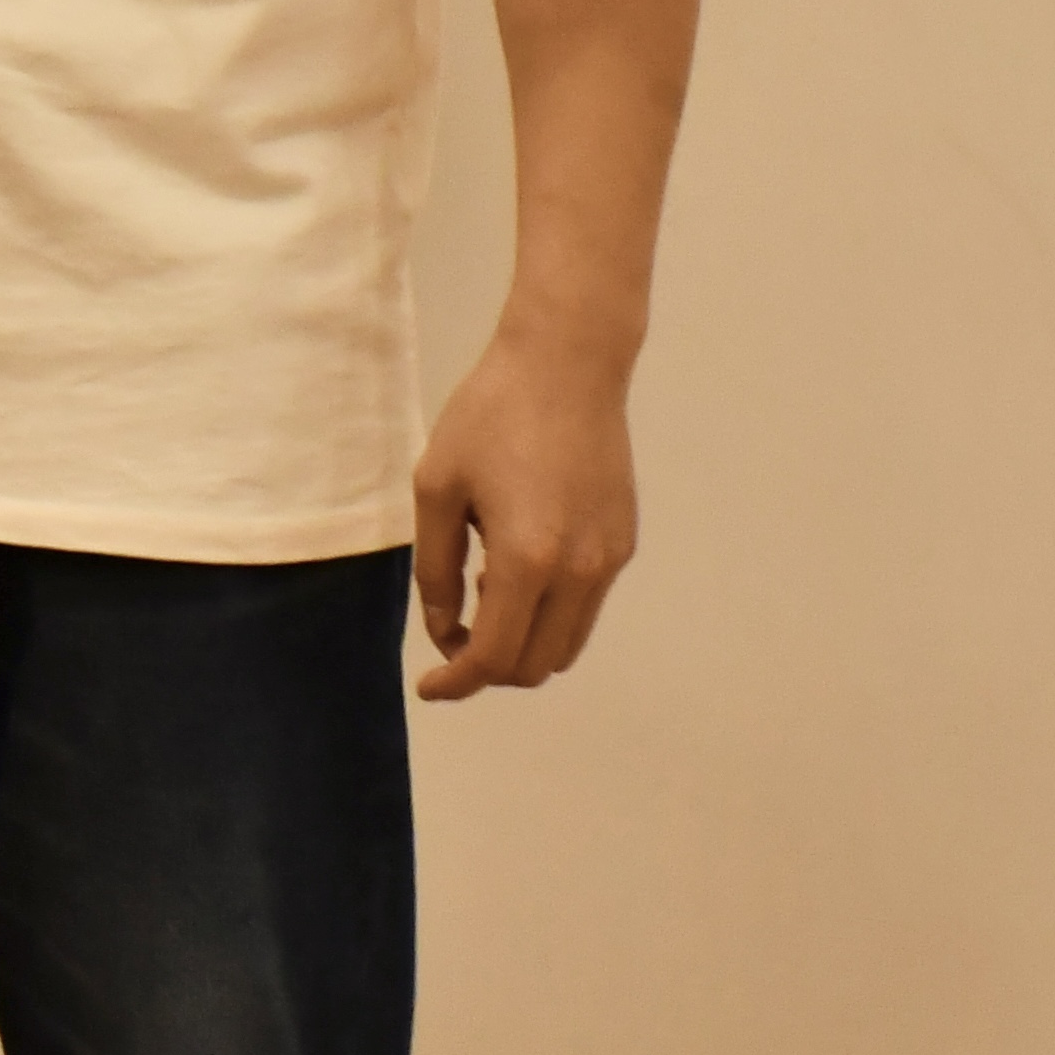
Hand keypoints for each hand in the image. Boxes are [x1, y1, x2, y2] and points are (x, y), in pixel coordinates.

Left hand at [408, 329, 640, 698]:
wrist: (566, 366)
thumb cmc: (489, 416)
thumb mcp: (437, 488)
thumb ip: (434, 568)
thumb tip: (443, 629)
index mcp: (528, 560)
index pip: (496, 656)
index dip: (459, 681)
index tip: (430, 688)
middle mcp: (581, 572)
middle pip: (536, 664)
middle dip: (489, 667)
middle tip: (449, 635)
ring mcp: (610, 561)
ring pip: (566, 643)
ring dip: (520, 641)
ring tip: (477, 591)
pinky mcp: (624, 544)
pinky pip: (585, 607)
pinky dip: (547, 612)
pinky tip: (511, 567)